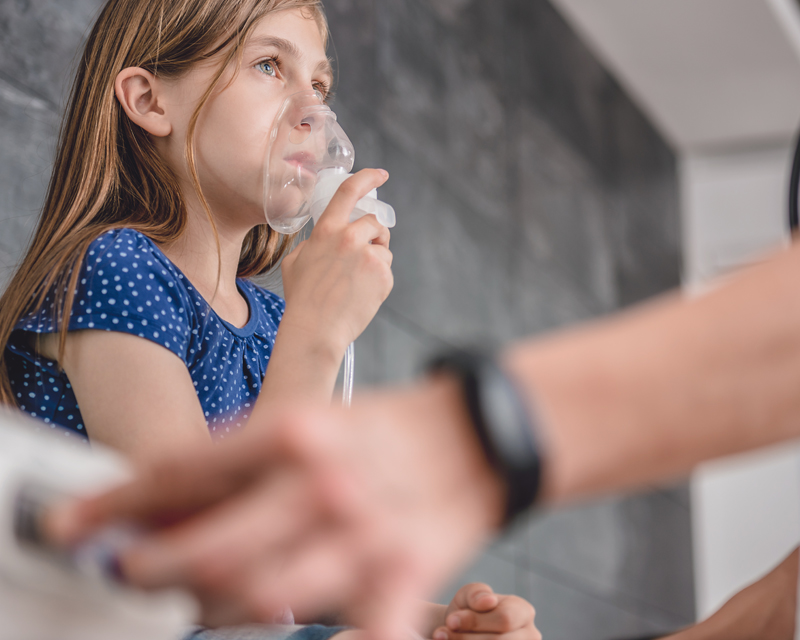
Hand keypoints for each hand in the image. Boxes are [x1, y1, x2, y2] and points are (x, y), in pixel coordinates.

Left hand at [46, 382, 505, 638]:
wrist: (483, 431)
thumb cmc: (393, 425)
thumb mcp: (314, 419)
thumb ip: (245, 456)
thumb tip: (170, 493)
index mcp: (295, 433)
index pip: (182, 471)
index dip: (118, 501)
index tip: (78, 523)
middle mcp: (322, 483)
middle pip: (209, 548)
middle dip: (154, 569)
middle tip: (134, 573)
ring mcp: (362, 534)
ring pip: (261, 598)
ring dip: (219, 609)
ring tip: (203, 602)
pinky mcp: (404, 573)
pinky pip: (365, 631)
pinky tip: (303, 634)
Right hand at [279, 167, 393, 354]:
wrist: (316, 329)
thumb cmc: (303, 299)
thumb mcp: (295, 262)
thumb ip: (313, 244)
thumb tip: (324, 240)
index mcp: (327, 231)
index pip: (348, 192)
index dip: (367, 178)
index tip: (380, 175)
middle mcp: (349, 238)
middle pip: (374, 223)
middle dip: (375, 235)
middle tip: (364, 256)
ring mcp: (368, 256)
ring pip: (383, 249)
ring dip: (376, 260)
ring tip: (356, 282)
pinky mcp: (383, 275)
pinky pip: (387, 270)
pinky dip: (379, 281)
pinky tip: (362, 294)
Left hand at [434, 583, 539, 639]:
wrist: (462, 631)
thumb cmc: (468, 612)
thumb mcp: (468, 596)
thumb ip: (476, 593)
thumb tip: (488, 602)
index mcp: (524, 612)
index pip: (505, 619)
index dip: (475, 622)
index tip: (450, 620)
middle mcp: (530, 636)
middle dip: (466, 639)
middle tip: (440, 634)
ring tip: (442, 639)